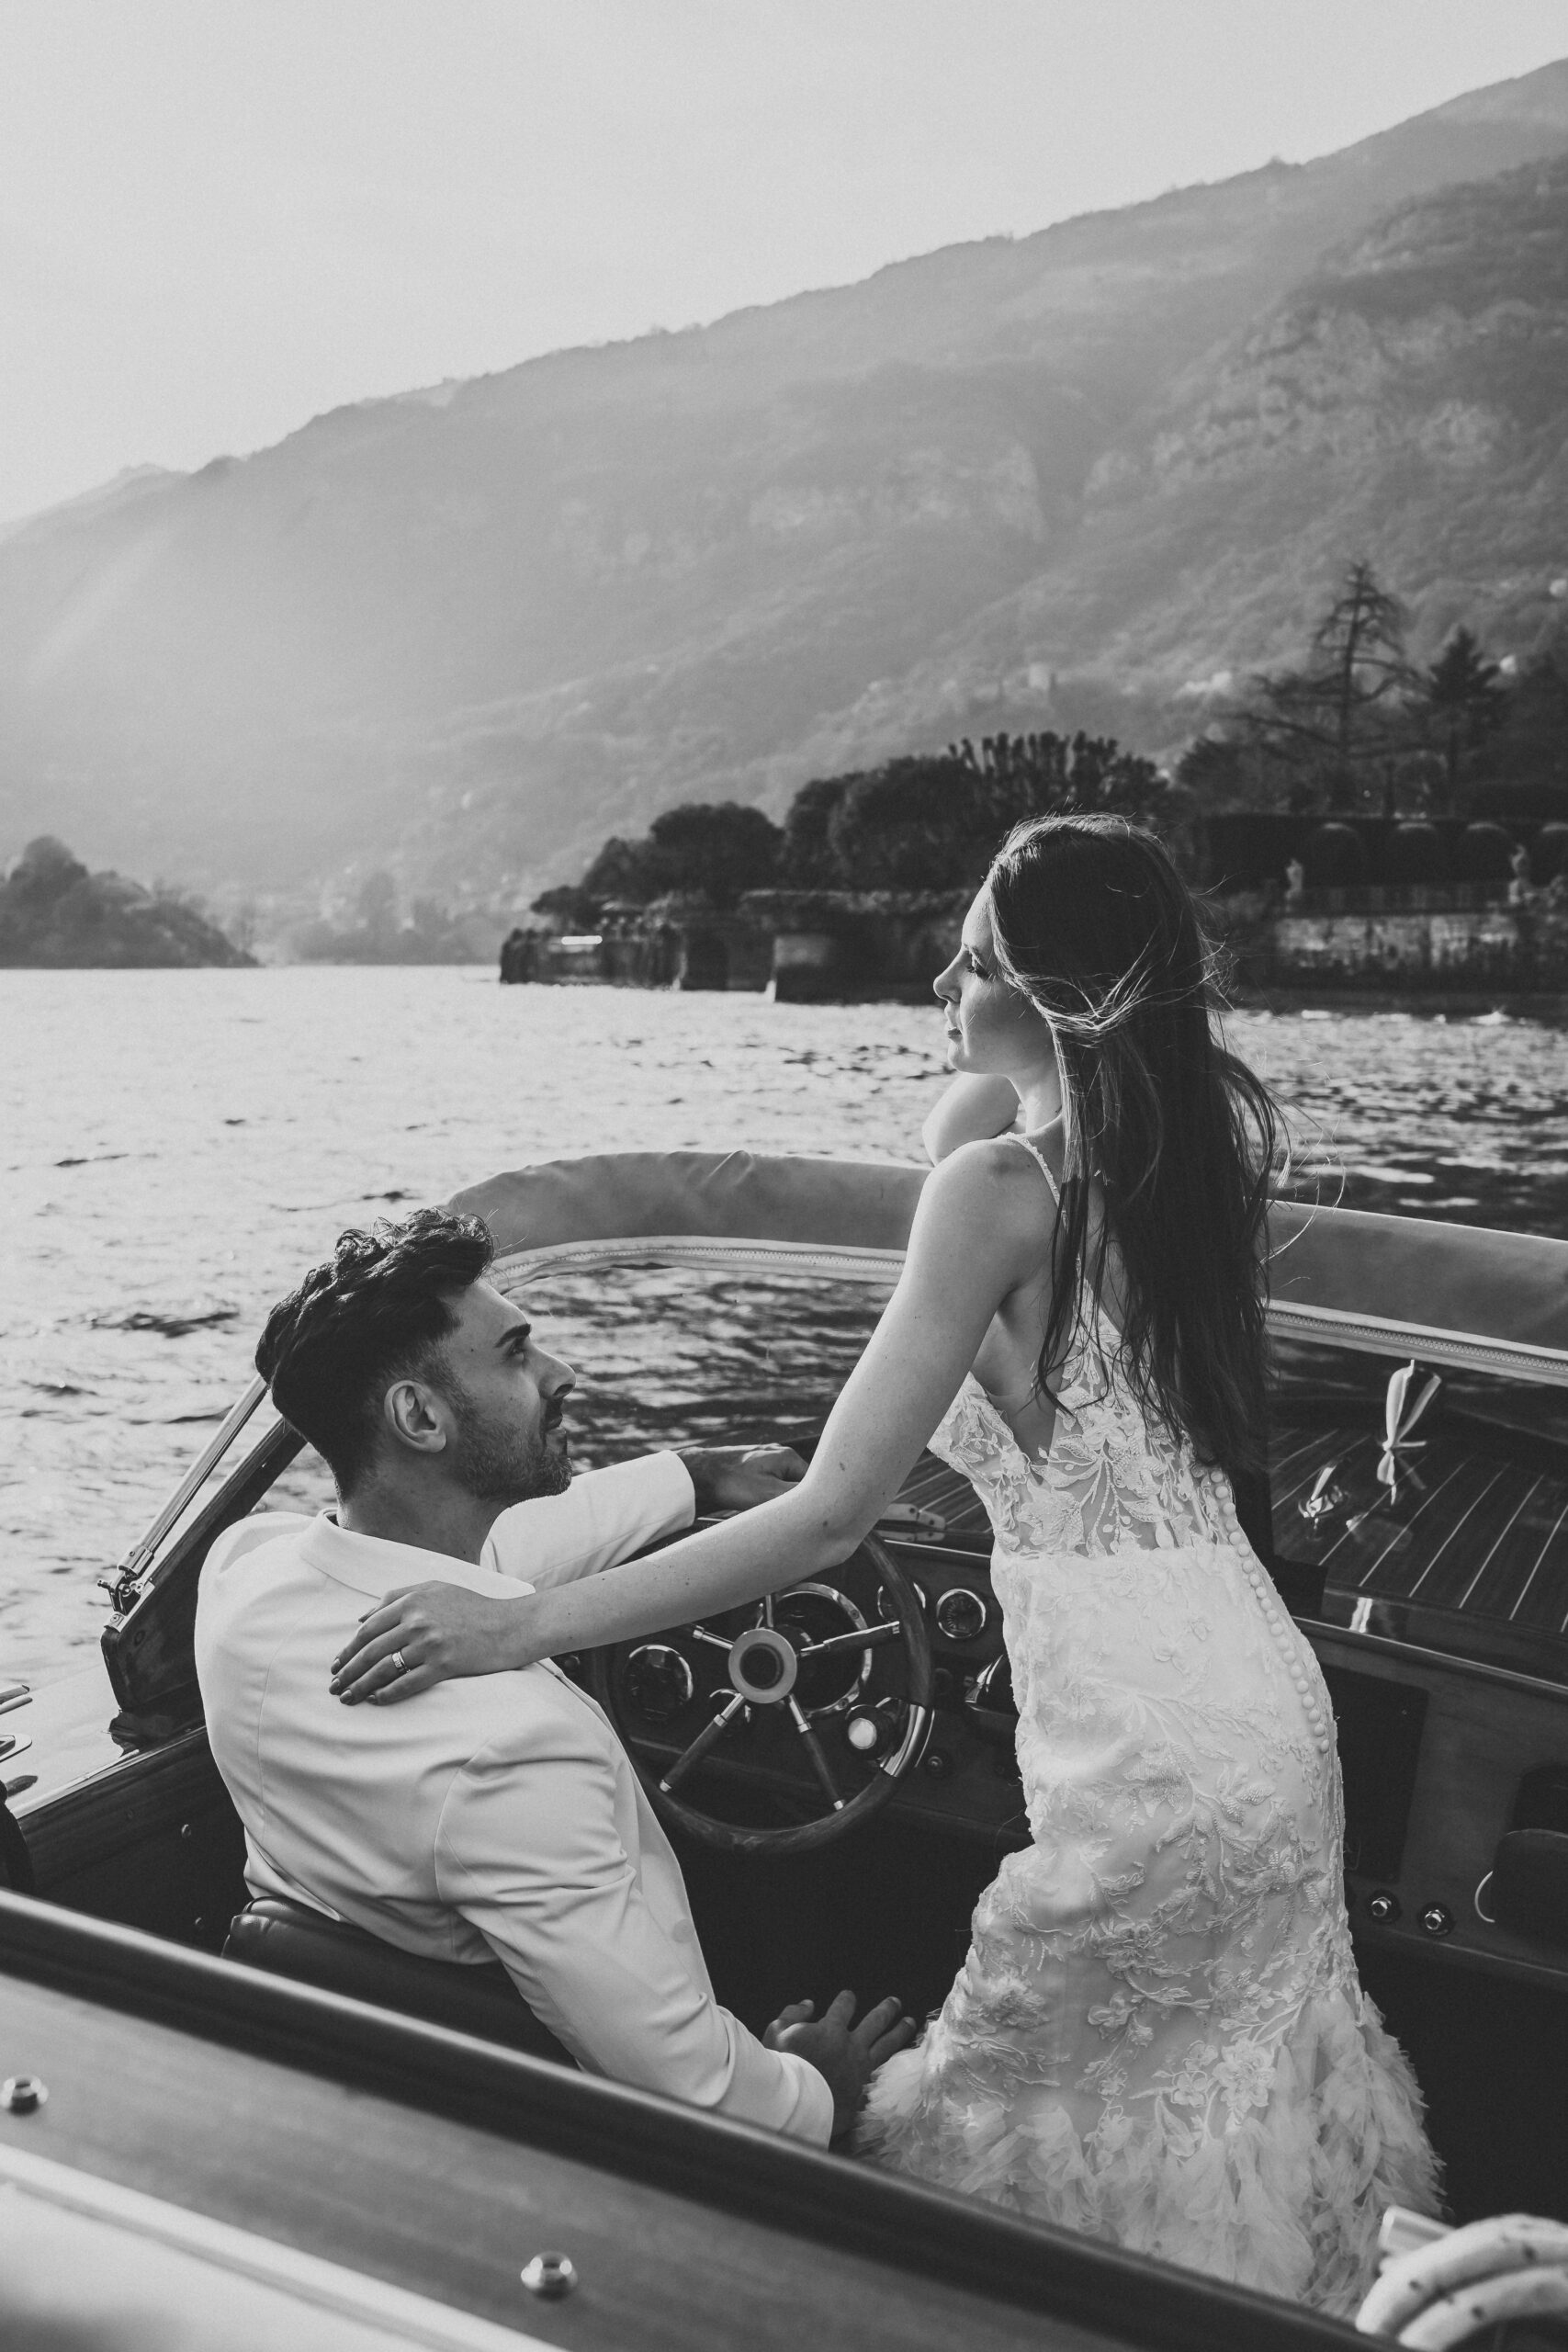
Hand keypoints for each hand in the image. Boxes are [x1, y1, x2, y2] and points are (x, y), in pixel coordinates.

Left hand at [329, 1582, 543, 1703]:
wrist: (510, 1625)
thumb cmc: (472, 1607)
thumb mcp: (435, 1589)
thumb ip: (397, 1597)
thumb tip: (362, 1618)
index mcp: (412, 1600)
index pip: (369, 1628)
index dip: (349, 1649)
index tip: (337, 1663)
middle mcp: (417, 1620)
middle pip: (371, 1650)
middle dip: (348, 1671)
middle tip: (334, 1686)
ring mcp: (430, 1644)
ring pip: (384, 1669)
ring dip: (362, 1686)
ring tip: (348, 1698)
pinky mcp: (444, 1665)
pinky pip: (407, 1683)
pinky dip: (388, 1694)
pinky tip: (376, 1700)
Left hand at [677, 1442, 806, 1514]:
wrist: (697, 1474)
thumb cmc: (732, 1482)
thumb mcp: (769, 1495)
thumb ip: (797, 1499)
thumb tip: (822, 1506)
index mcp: (789, 1457)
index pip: (815, 1484)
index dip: (813, 1502)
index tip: (809, 1518)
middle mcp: (779, 1455)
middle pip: (799, 1485)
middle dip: (792, 1504)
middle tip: (783, 1517)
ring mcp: (765, 1461)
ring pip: (782, 1488)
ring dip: (777, 1503)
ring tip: (763, 1509)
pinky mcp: (752, 1469)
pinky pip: (768, 1487)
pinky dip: (765, 1499)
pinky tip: (754, 1506)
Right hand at [764, 1990, 915, 2140]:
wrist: (795, 2104)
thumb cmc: (783, 2066)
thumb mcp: (777, 2031)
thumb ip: (793, 2014)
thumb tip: (809, 2004)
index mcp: (831, 2028)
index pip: (844, 2006)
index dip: (847, 1999)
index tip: (849, 1997)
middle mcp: (851, 2045)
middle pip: (876, 2021)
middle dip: (886, 2009)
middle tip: (896, 2002)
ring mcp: (860, 2069)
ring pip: (887, 2045)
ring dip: (900, 2032)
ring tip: (910, 2023)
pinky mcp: (863, 2091)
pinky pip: (883, 2076)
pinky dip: (893, 2069)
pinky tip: (901, 2065)